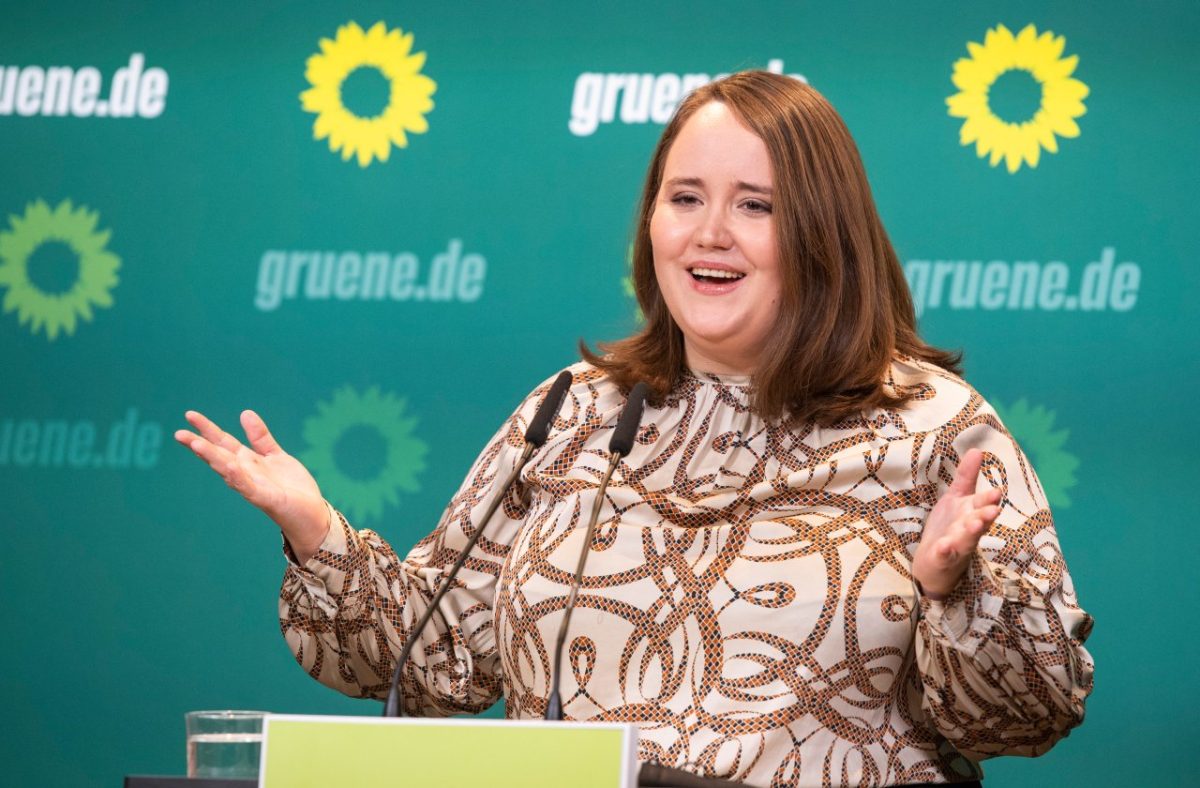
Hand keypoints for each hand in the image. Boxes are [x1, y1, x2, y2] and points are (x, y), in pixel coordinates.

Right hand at [174, 409, 329, 562]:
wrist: (311, 515)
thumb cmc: (291, 488)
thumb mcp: (276, 455)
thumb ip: (260, 437)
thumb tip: (244, 413)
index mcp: (248, 462)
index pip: (224, 442)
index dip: (208, 429)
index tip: (189, 415)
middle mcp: (246, 473)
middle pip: (219, 455)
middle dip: (199, 444)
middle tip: (178, 433)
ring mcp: (253, 486)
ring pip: (228, 469)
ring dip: (212, 457)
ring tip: (196, 444)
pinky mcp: (265, 499)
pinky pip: (248, 486)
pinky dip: (237, 476)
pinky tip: (228, 465)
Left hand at [912, 448, 1002, 599]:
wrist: (934, 563)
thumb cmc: (949, 527)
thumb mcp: (956, 498)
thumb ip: (966, 476)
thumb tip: (977, 449)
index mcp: (970, 513)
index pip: (981, 505)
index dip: (987, 500)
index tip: (997, 492)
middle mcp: (967, 530)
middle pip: (978, 523)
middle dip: (985, 517)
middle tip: (992, 511)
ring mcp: (956, 546)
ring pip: (966, 540)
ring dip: (970, 532)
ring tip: (974, 524)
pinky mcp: (942, 559)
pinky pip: (945, 555)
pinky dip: (945, 551)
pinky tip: (944, 546)